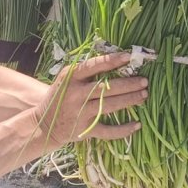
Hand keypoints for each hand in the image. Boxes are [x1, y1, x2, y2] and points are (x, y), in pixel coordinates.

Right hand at [30, 52, 147, 151]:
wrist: (44, 124)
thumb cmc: (61, 95)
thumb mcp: (67, 78)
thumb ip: (86, 71)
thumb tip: (116, 59)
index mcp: (71, 77)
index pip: (94, 66)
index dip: (112, 60)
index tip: (129, 56)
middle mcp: (76, 94)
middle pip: (107, 88)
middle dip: (128, 84)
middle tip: (144, 81)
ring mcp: (81, 113)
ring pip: (110, 106)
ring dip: (129, 100)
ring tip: (144, 95)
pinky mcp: (85, 130)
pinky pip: (107, 131)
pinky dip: (123, 130)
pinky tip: (137, 125)